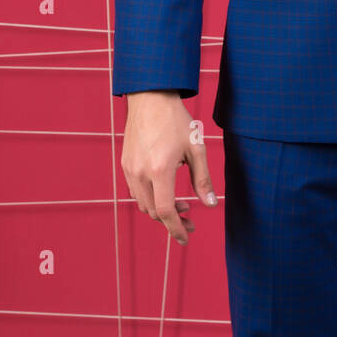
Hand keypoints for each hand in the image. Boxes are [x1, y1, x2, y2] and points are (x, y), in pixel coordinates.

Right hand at [121, 90, 218, 245]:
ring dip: (161, 209)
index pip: (165, 212)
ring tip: (181, 202)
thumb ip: (203, 179)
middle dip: (173, 220)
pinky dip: (150, 198)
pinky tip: (164, 188)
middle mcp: (140, 173)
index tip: (186, 237)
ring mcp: (130, 169)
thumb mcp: (196, 148)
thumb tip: (211, 205)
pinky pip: (135, 191)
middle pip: (154, 212)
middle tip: (191, 216)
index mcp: (160, 170)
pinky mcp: (125, 164)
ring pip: (143, 204)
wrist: (150, 98)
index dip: (176, 228)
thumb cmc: (176, 121)